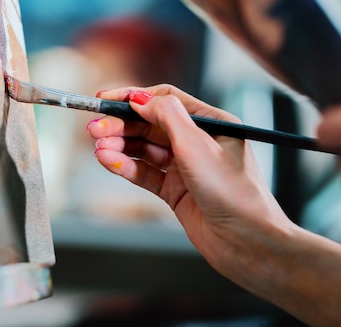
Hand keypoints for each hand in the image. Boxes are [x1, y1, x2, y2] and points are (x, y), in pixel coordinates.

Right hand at [86, 84, 293, 275]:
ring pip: (144, 149)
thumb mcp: (197, 145)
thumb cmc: (234, 193)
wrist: (246, 243)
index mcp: (211, 123)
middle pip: (149, 125)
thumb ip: (167, 115)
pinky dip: (126, 167)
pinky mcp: (175, 190)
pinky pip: (144, 173)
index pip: (165, 99)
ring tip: (99, 148)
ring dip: (119, 146)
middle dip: (120, 125)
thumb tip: (139, 98)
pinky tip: (109, 162)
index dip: (134, 97)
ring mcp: (184, 167)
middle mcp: (197, 142)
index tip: (106, 97)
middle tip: (94, 129)